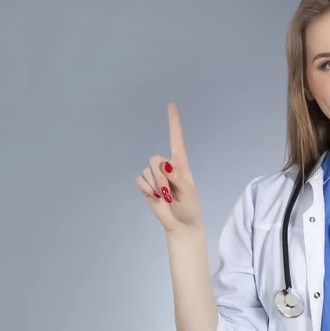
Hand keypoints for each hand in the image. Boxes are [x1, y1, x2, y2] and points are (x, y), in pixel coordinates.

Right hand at [135, 103, 202, 233]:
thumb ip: (177, 178)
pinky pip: (140, 180)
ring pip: (147, 171)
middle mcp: (167, 166)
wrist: (180, 224)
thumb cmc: (189, 207)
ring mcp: (155, 175)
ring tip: (165, 197)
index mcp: (181, 164)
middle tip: (167, 192)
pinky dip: (146, 189)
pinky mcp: (146, 185)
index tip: (171, 105)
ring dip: (154, 185)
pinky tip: (155, 197)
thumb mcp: (188, 192)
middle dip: (159, 176)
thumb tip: (166, 164)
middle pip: (155, 159)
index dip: (173, 122)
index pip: (176, 139)